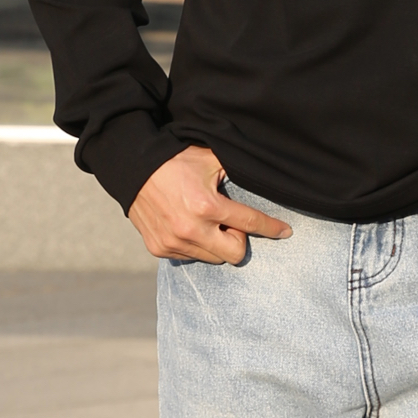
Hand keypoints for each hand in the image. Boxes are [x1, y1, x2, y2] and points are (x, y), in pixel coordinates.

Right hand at [128, 146, 291, 262]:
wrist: (132, 168)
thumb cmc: (174, 160)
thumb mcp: (209, 159)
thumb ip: (236, 170)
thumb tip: (264, 174)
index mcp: (207, 206)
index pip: (250, 223)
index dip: (271, 228)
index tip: (285, 231)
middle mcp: (191, 229)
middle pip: (234, 254)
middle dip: (238, 240)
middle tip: (229, 223)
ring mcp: (174, 242)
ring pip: (212, 258)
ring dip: (216, 244)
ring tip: (207, 223)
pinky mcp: (159, 249)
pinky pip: (190, 257)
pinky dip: (196, 245)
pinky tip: (189, 227)